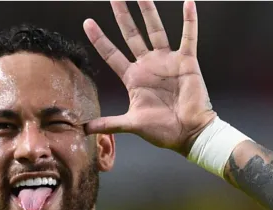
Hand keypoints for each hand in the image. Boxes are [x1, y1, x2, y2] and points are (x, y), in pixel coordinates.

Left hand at [83, 1, 215, 154]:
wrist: (189, 133)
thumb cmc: (162, 130)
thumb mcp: (131, 124)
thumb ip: (108, 123)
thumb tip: (83, 130)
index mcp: (133, 78)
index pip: (111, 54)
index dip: (99, 39)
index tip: (87, 22)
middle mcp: (148, 65)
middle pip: (131, 35)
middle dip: (122, 16)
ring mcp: (167, 61)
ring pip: (156, 30)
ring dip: (149, 12)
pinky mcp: (186, 62)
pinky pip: (188, 37)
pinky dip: (189, 21)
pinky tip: (188, 3)